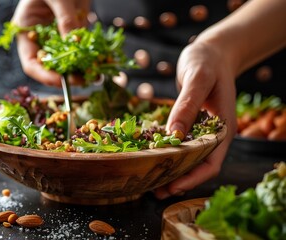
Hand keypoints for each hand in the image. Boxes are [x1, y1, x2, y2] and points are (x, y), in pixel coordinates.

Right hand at [11, 0, 89, 86]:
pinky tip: (102, 63)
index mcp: (26, 31)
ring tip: (97, 75)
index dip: (45, 75)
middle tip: (85, 80)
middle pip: (50, 67)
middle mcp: (41, 38)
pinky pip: (82, 50)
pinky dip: (92, 58)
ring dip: (82, 70)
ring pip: (68, 62)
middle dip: (67, 77)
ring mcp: (58, 36)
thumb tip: (73, 43)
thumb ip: (65, 19)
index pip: (31, 63)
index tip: (62, 81)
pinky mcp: (74, 32)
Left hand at [153, 40, 237, 198]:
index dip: (193, 178)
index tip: (172, 186)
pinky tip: (150, 156)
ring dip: (170, 170)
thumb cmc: (208, 62)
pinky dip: (167, 153)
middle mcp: (212, 134)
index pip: (211, 163)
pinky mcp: (189, 124)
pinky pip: (179, 144)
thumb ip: (187, 104)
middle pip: (197, 165)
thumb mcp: (198, 78)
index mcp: (222, 128)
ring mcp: (201, 130)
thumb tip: (173, 134)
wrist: (211, 52)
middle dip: (177, 179)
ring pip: (187, 158)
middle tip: (152, 189)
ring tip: (149, 180)